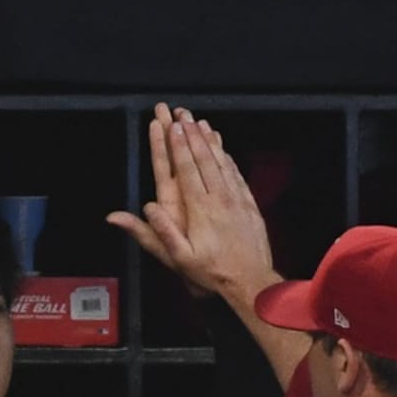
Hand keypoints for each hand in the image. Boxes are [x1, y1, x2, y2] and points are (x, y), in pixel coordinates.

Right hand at [107, 103, 278, 307]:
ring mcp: (237, 200)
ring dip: (210, 141)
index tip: (172, 126)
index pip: (187, 170)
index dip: (178, 147)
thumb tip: (146, 208)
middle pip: (204, 160)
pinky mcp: (250, 205)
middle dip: (192, 135)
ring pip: (222, 163)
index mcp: (201, 209)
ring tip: (201, 122)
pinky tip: (223, 149)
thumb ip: (162, 233)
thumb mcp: (181, 259)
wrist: (251, 281)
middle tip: (183, 115)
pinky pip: (237, 175)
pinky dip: (228, 159)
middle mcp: (220, 199)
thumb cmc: (213, 273)